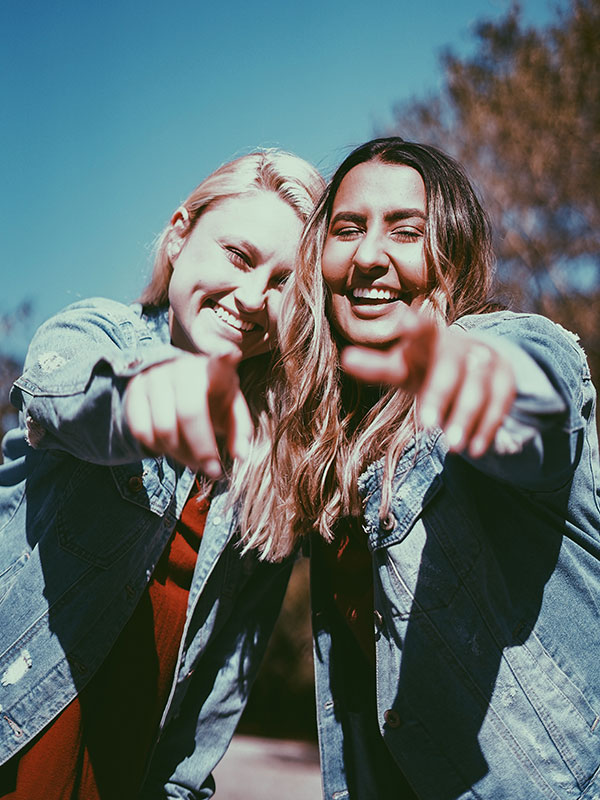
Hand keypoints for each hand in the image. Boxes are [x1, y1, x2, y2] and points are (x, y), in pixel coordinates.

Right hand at [124, 352, 252, 476]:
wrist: (172, 384)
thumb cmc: (210, 398)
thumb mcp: (230, 410)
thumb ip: (240, 431)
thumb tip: (240, 455)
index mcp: (214, 369)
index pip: (220, 360)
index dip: (224, 357)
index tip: (232, 354)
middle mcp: (183, 367)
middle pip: (189, 412)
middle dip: (202, 449)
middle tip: (212, 470)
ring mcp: (155, 377)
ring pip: (163, 429)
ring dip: (181, 455)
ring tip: (193, 461)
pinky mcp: (134, 390)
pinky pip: (141, 431)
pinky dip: (157, 448)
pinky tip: (170, 448)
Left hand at [341, 309, 515, 457]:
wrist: (472, 363)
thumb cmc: (425, 368)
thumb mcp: (401, 369)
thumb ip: (376, 367)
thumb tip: (346, 358)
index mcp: (429, 341)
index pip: (423, 331)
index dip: (416, 328)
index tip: (407, 323)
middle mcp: (459, 347)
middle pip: (449, 369)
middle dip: (440, 395)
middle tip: (427, 426)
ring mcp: (485, 361)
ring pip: (477, 389)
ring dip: (465, 418)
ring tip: (453, 447)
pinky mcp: (505, 379)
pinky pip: (500, 403)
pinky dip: (488, 427)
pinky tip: (476, 449)